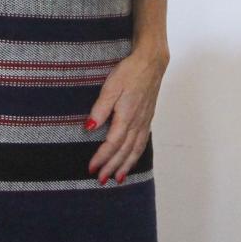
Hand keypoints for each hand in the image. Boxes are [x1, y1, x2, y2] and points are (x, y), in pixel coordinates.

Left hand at [85, 48, 166, 184]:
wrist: (151, 61)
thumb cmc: (130, 71)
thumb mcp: (111, 86)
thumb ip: (100, 108)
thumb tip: (89, 128)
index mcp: (126, 116)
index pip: (112, 143)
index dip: (101, 157)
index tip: (91, 168)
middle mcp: (137, 122)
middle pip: (124, 151)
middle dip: (112, 167)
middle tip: (101, 180)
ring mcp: (144, 121)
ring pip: (135, 149)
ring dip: (126, 165)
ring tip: (118, 178)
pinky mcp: (148, 117)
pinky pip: (143, 142)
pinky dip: (137, 155)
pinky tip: (132, 158)